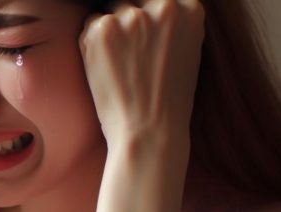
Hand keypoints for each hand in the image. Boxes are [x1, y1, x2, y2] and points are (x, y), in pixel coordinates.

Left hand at [79, 0, 204, 150]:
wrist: (149, 129)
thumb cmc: (167, 98)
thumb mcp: (186, 50)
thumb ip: (171, 22)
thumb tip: (149, 6)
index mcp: (190, 7)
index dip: (146, 13)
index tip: (141, 35)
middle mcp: (164, 5)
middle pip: (132, 0)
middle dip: (128, 20)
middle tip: (129, 54)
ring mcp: (132, 16)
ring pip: (111, 10)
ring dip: (110, 32)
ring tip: (120, 64)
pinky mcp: (102, 29)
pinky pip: (90, 25)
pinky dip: (92, 44)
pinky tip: (107, 68)